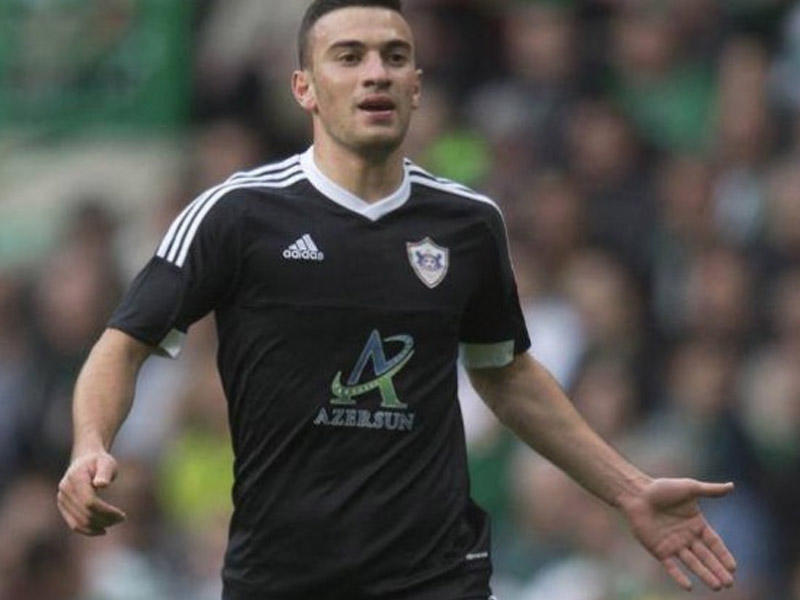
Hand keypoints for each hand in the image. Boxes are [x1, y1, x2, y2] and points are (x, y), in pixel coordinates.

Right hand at [56, 451, 126, 535]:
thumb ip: (105, 472)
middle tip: (122, 519)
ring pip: (78, 522)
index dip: (106, 512)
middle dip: (105, 519)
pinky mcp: (63, 506)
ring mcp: (62, 498)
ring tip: (114, 523)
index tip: (122, 515)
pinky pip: (73, 523)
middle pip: (85, 513)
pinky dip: (87, 530)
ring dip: (97, 526)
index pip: (90, 502)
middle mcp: (65, 489)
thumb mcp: (107, 463)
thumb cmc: (100, 462)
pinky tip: (102, 530)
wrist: (85, 460)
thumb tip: (101, 484)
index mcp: (76, 478)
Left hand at [620, 478, 736, 591]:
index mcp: (696, 524)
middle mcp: (687, 537)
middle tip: (729, 583)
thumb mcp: (690, 488)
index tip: (733, 567)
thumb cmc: (662, 488)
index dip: (723, 555)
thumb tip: (732, 486)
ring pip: (692, 563)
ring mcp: (673, 545)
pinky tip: (689, 586)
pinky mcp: (659, 550)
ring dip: (705, 575)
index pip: (714, 543)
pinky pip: (671, 566)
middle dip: (717, 570)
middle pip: (706, 557)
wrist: (636, 493)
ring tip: (717, 587)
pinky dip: (679, 576)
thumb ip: (711, 490)